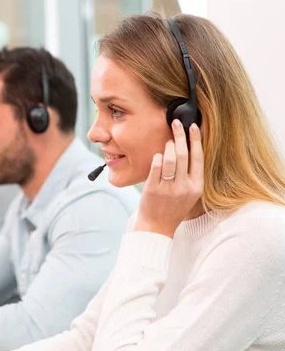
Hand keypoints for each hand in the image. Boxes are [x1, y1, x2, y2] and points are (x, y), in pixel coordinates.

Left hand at [135, 120, 203, 237]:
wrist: (156, 227)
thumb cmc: (172, 207)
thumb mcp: (189, 193)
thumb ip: (190, 174)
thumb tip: (187, 147)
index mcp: (196, 186)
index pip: (198, 158)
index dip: (196, 140)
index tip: (193, 126)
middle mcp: (184, 187)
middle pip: (183, 154)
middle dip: (180, 135)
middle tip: (176, 123)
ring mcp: (168, 188)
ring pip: (169, 159)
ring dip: (167, 146)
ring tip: (167, 143)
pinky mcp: (153, 188)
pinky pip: (155, 166)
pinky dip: (157, 157)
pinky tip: (157, 155)